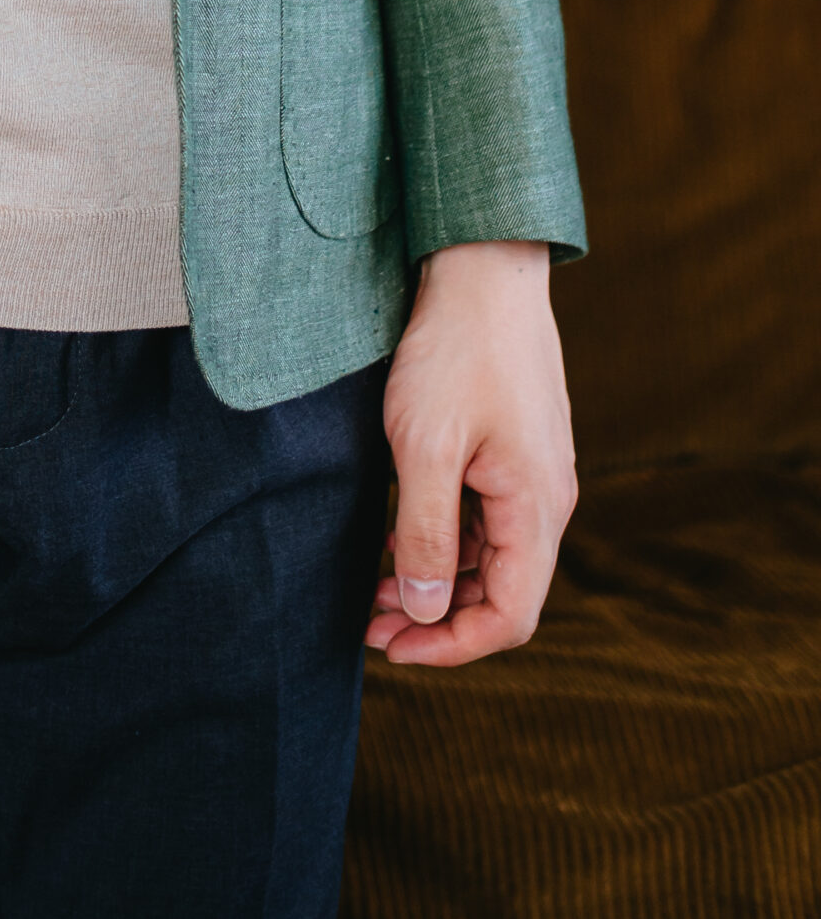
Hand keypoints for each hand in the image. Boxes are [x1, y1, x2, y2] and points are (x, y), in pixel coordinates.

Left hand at [366, 240, 576, 665]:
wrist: (484, 271)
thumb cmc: (453, 352)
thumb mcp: (424, 447)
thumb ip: (426, 533)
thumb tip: (427, 609)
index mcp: (537, 507)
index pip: (510, 616)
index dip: (451, 646)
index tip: (391, 647)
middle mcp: (547, 500)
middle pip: (503, 593)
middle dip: (438, 619)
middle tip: (370, 622)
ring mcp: (534, 475)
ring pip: (493, 558)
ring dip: (439, 582)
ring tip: (376, 591)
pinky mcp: (516, 452)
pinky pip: (488, 521)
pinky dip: (447, 542)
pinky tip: (399, 540)